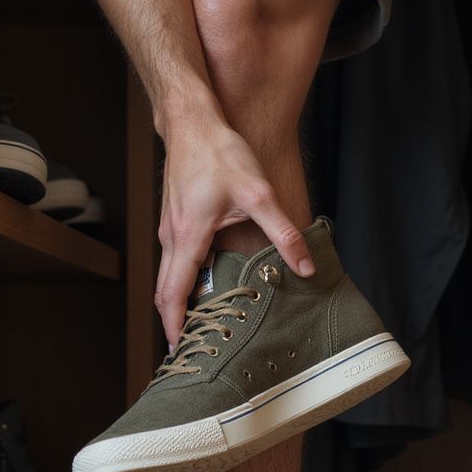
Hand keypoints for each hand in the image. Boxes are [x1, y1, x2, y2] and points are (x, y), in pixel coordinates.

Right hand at [154, 118, 312, 348]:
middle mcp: (171, 237)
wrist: (191, 120)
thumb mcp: (258, 194)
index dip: (175, 325)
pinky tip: (205, 285)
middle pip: (165, 290)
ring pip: (168, 275)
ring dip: (179, 302)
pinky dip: (183, 281)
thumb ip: (283, 233)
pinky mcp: (175, 219)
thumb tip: (305, 267)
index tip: (181, 351)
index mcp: (187, 238)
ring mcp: (169, 227)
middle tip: (192, 348)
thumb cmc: (219, 153)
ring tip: (201, 325)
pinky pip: (174, 260)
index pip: (173, 293)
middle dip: (175, 322)